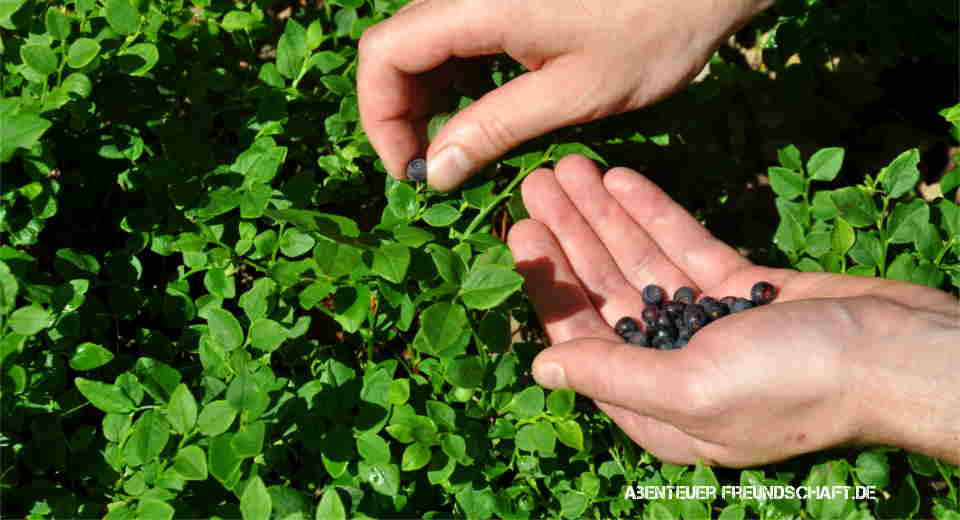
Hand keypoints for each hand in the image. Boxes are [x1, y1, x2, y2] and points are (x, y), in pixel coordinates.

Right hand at [358, 0, 771, 190]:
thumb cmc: (651, 32)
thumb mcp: (573, 94)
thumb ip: (494, 130)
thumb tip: (434, 173)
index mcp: (478, 4)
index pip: (384, 54)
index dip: (379, 116)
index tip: (410, 169)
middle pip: (396, 46)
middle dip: (400, 111)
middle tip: (432, 167)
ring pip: (423, 40)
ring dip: (427, 96)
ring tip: (459, 146)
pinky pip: (458, 31)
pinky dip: (457, 75)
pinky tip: (483, 108)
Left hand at [506, 154, 959, 466]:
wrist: (897, 354)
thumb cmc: (794, 384)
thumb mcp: (690, 388)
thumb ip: (612, 376)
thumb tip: (541, 371)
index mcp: (656, 405)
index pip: (582, 340)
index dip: (548, 285)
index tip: (520, 233)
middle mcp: (675, 366)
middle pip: (606, 292)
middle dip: (570, 238)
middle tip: (537, 185)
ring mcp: (710, 325)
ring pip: (642, 262)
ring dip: (604, 217)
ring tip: (571, 170)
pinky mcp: (743, 289)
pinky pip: (686, 247)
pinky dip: (655, 215)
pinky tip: (621, 181)